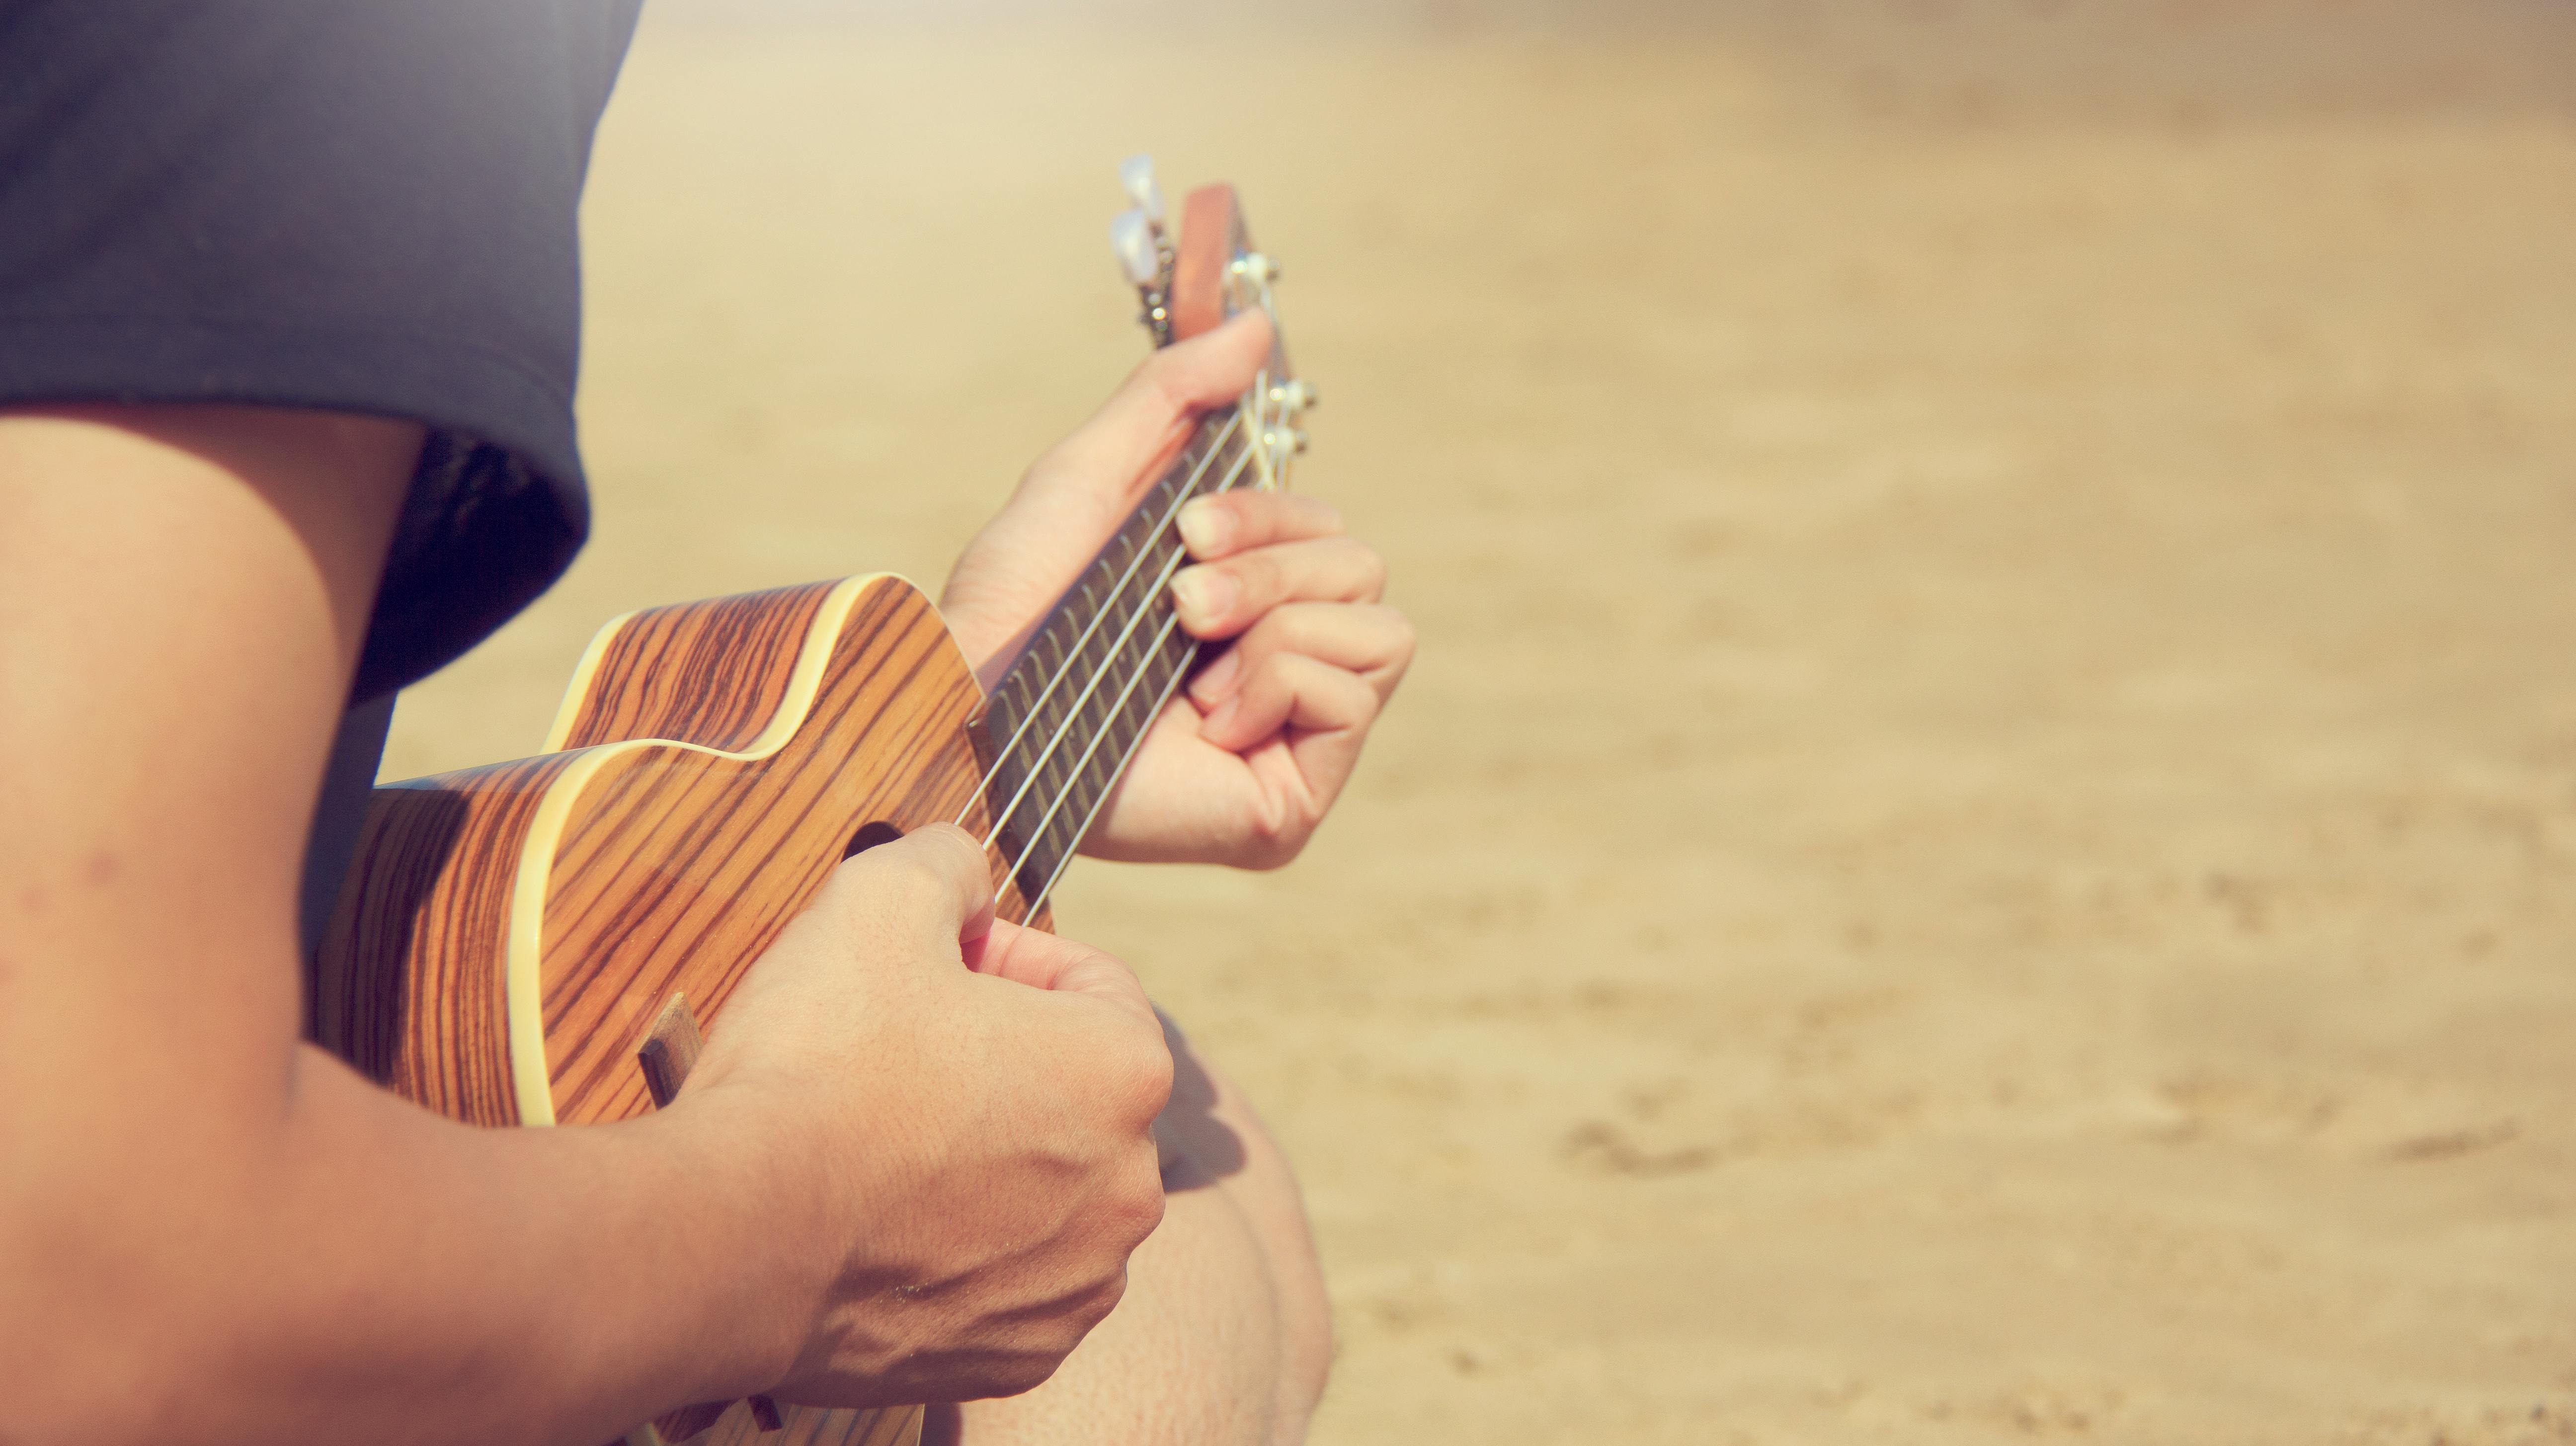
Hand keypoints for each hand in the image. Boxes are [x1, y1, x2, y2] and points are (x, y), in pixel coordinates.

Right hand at [682, 826, 1172, 1404]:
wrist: (728, 1238)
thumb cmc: (813, 1068)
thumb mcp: (877, 899)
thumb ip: (944, 860)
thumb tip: (964, 863)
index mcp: (1125, 1073)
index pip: (1092, 984)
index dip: (1007, 955)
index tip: (937, 964)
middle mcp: (1130, 1189)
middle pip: (1074, 1091)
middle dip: (999, 1058)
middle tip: (900, 1046)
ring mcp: (1077, 1283)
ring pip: (1046, 1190)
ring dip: (986, 1156)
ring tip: (884, 1137)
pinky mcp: (1017, 1356)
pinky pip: (1007, 1280)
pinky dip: (961, 1249)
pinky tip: (884, 1220)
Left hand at [940, 311, 1414, 868]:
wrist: (978, 718)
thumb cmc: (1015, 609)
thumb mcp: (1091, 475)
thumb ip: (1172, 395)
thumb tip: (1255, 325)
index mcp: (1240, 601)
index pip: (1328, 529)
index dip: (1266, 515)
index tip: (1183, 533)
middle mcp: (1275, 666)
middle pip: (1360, 565)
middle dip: (1267, 569)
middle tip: (1180, 603)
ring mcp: (1290, 738)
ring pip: (1379, 628)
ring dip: (1273, 623)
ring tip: (1190, 669)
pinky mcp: (1294, 801)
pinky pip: (1358, 694)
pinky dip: (1279, 685)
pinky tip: (1208, 723)